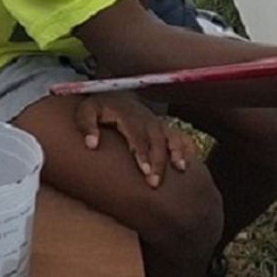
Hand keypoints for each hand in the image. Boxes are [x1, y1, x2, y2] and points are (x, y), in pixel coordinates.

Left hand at [74, 92, 197, 187]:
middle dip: (158, 160)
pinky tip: (190, 162)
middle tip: (155, 182)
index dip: (142, 152)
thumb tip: (92, 144)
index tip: (143, 170)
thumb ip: (86, 125)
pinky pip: (178, 135)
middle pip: (156, 139)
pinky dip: (186, 147)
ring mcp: (156, 122)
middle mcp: (145, 118)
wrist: (115, 93)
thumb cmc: (99, 107)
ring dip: (176, 153)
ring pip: (170, 136)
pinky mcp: (162, 127)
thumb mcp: (86, 111)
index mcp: (126, 114)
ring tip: (180, 169)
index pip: (136, 134)